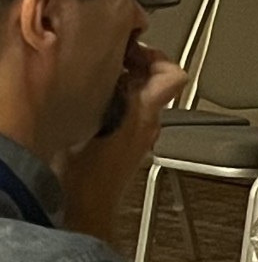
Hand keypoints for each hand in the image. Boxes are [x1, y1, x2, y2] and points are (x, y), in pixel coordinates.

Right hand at [59, 44, 186, 243]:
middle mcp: (151, 124)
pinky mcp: (134, 150)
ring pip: (150, 99)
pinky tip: (98, 107)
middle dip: (142, 65)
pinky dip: (124, 105)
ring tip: (104, 79)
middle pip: (162, 83)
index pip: (172, 75)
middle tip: (116, 58)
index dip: (156, 56)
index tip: (133, 47)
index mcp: (142, 113)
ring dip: (132, 85)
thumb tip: (96, 73)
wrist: (86, 214)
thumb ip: (96, 96)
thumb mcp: (81, 127)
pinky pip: (138, 116)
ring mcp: (145, 138)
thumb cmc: (84, 179)